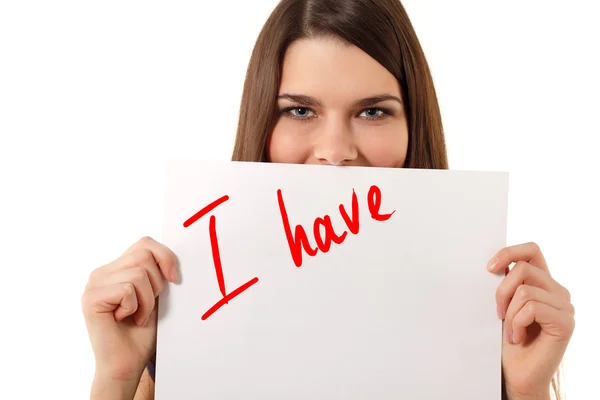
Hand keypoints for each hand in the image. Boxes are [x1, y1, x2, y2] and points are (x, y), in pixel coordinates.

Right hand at [81, 236, 177, 395]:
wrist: (128, 363)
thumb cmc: (143, 332)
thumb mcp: (155, 294)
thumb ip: (157, 271)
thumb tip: (175, 253)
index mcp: (117, 268)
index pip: (145, 243)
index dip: (165, 257)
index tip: (175, 280)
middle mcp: (102, 272)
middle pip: (144, 255)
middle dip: (156, 283)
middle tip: (147, 306)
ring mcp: (94, 284)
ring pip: (138, 273)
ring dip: (147, 300)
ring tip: (137, 315)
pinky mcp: (91, 298)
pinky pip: (127, 289)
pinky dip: (135, 307)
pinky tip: (125, 319)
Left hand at [488, 242, 574, 399]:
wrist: (518, 375)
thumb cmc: (509, 341)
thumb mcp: (504, 305)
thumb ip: (507, 283)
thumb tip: (492, 264)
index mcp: (544, 283)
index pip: (531, 250)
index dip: (509, 252)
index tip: (489, 268)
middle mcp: (558, 291)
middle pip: (523, 268)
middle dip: (501, 291)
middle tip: (498, 314)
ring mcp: (565, 307)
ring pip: (524, 290)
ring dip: (509, 314)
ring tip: (510, 332)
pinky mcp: (565, 322)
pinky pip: (531, 308)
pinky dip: (516, 324)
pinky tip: (518, 338)